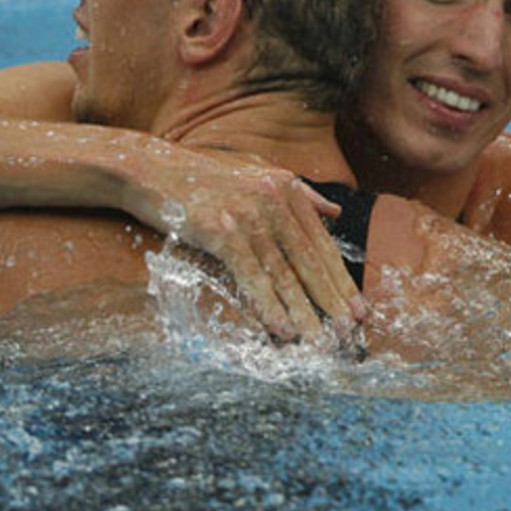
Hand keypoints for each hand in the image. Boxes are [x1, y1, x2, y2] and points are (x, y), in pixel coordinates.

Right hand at [120, 147, 364, 346]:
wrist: (152, 169)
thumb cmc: (203, 179)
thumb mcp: (256, 175)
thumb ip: (298, 193)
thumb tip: (334, 210)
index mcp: (286, 188)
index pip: (320, 242)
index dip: (340, 279)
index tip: (357, 308)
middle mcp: (273, 199)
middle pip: (308, 260)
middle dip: (331, 300)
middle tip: (349, 332)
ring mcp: (247, 215)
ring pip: (283, 273)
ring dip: (304, 312)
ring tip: (320, 342)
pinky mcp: (220, 231)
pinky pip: (251, 276)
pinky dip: (268, 305)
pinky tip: (282, 328)